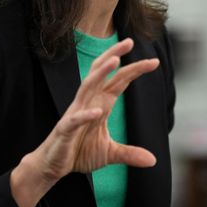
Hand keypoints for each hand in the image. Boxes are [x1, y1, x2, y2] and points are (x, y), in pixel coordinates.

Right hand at [10, 38, 158, 206]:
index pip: (119, 81)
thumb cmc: (78, 153)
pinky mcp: (65, 129)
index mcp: (100, 104)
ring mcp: (75, 114)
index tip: (154, 61)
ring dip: (100, 73)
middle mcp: (88, 103)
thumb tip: (153, 161)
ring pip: (87, 87)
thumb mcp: (108, 153)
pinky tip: (98, 112)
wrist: (52, 166)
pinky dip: (86, 115)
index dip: (134, 70)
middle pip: (101, 73)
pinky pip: (75, 120)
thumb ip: (129, 154)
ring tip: (114, 61)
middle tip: (129, 41)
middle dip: (114, 55)